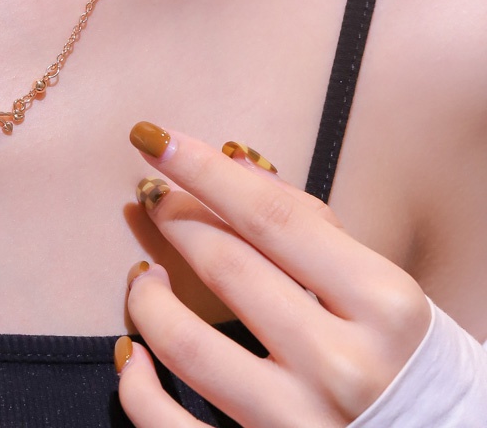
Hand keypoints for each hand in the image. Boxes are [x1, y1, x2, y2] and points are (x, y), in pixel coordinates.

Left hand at [116, 124, 430, 427]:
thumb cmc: (405, 358)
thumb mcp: (381, 285)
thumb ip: (309, 225)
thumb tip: (232, 163)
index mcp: (383, 304)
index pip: (271, 217)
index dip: (202, 171)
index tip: (153, 140)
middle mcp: (343, 364)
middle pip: (226, 266)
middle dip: (173, 217)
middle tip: (152, 195)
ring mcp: (302, 424)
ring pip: (186, 343)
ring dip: (147, 295)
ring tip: (143, 273)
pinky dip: (136, 386)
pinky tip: (132, 349)